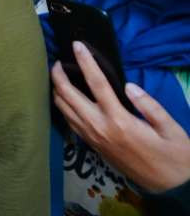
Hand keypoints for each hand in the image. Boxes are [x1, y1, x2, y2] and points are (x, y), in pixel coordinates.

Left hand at [53, 41, 189, 192]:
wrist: (169, 187)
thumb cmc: (174, 156)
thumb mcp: (171, 129)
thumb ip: (150, 105)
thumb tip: (128, 85)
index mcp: (119, 120)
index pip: (96, 84)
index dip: (85, 62)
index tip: (77, 45)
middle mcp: (99, 128)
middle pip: (68, 95)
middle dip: (58, 75)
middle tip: (58, 60)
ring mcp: (92, 138)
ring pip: (63, 109)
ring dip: (57, 90)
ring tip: (58, 75)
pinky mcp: (92, 146)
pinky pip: (69, 122)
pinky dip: (62, 107)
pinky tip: (66, 98)